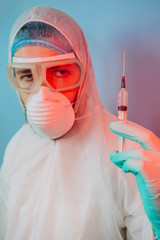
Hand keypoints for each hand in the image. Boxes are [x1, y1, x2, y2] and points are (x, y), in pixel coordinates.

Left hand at [109, 120, 159, 235]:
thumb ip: (136, 160)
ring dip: (122, 155)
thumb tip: (117, 152)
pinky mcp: (154, 176)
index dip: (133, 128)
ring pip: (137, 152)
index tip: (121, 123)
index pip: (148, 136)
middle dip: (127, 128)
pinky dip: (127, 164)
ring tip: (116, 159)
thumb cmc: (154, 191)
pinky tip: (126, 169)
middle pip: (145, 137)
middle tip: (113, 125)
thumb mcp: (146, 171)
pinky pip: (136, 164)